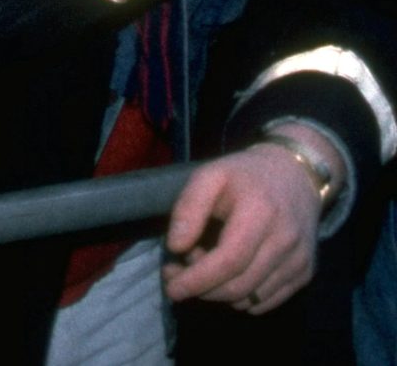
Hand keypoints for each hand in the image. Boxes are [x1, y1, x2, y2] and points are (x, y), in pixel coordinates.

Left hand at [162, 141, 321, 312]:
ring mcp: (300, 260)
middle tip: (175, 275)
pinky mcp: (306, 272)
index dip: (198, 280)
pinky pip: (268, 301)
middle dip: (202, 289)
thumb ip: (188, 208)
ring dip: (218, 293)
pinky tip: (227, 275)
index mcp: (260, 213)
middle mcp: (286, 241)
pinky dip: (241, 297)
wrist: (296, 176)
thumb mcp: (209, 176)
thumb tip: (176, 247)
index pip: (229, 261)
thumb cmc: (245, 175)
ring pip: (251, 298)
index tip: (172, 289)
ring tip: (202, 266)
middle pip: (239, 285)